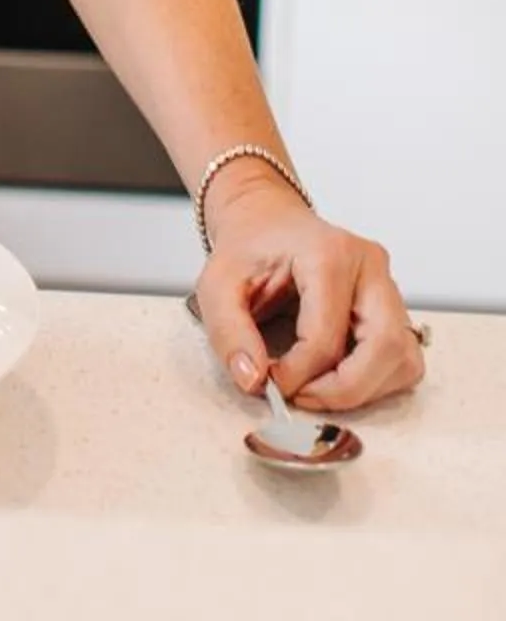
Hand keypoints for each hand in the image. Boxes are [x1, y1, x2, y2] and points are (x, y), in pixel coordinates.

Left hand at [194, 164, 427, 413]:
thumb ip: (228, 332)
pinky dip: (377, 381)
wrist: (266, 222)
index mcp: (327, 252)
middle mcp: (369, 265)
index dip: (299, 374)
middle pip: (385, 347)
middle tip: (303, 397)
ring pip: (402, 358)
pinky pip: (404, 359)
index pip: (327, 335)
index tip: (271, 384)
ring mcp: (388, 285)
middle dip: (344, 390)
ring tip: (318, 386)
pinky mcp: (394, 306)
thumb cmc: (248, 249)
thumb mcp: (217, 284)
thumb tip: (254, 381)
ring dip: (365, 389)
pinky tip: (339, 374)